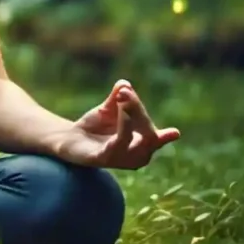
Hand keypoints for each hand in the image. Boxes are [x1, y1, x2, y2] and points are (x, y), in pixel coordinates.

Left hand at [57, 79, 180, 169]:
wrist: (69, 139)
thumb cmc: (95, 126)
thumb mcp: (109, 109)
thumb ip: (118, 97)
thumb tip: (124, 83)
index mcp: (142, 143)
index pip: (156, 137)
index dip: (165, 137)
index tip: (174, 132)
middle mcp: (137, 156)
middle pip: (148, 135)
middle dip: (139, 112)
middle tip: (126, 93)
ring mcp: (121, 160)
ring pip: (134, 140)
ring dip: (128, 116)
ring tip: (122, 97)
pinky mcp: (104, 159)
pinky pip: (116, 145)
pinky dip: (120, 127)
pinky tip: (118, 112)